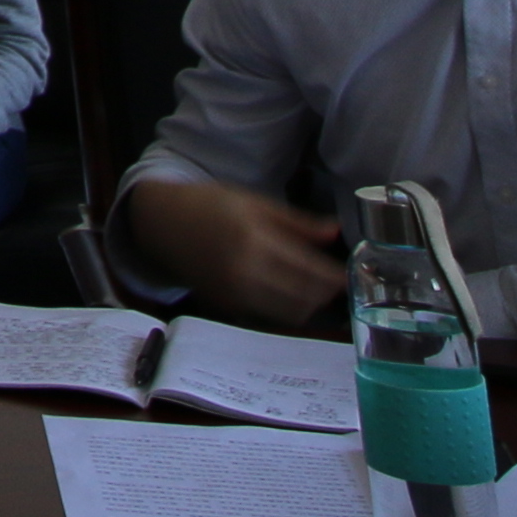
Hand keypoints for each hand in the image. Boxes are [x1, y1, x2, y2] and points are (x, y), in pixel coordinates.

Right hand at [128, 180, 348, 327]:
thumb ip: (297, 223)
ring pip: (288, 312)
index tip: (353, 276)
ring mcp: (235, 294)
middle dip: (326, 294)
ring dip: (309, 305)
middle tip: (338, 284)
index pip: (308, 269)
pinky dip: (286, 308)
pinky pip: (269, 314)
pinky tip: (291, 293)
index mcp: (255, 240)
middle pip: (302, 297)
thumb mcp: (254, 202)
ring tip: (319, 290)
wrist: (163, 225)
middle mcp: (245, 272)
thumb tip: (335, 232)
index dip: (334, 277)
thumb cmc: (210, 205)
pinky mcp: (228, 306)